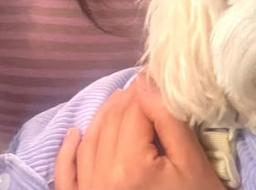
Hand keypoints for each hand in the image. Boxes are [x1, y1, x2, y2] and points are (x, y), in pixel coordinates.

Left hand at [54, 73, 225, 189]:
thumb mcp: (190, 161)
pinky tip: (75, 132)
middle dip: (128, 99)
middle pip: (112, 122)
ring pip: (90, 141)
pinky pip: (66, 175)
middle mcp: (100, 178)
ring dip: (104, 115)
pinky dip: (67, 152)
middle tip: (145, 85)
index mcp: (129, 166)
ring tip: (122, 97)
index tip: (157, 77)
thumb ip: (167, 119)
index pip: (134, 111)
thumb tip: (146, 81)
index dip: (146, 89)